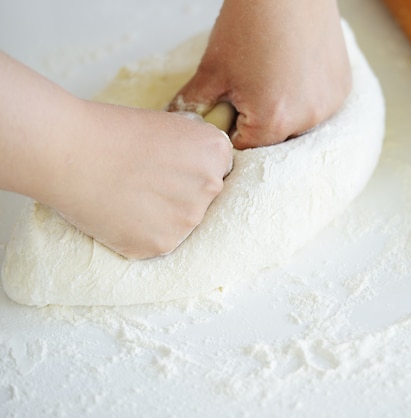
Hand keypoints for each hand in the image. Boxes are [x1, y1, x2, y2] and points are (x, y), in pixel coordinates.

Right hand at [49, 102, 232, 258]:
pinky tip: (121, 213)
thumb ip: (193, 149)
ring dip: (162, 216)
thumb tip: (200, 165)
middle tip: (145, 183)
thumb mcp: (168, 125)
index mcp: (216, 152)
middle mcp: (211, 186)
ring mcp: (188, 220)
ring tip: (129, 196)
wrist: (69, 151)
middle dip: (181, 194)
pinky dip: (141, 233)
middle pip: (204, 199)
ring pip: (182, 223)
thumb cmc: (111, 131)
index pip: (219, 170)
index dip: (192, 170)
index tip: (169, 168)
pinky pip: (158, 242)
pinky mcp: (162, 244)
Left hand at [167, 0, 350, 148]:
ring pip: (298, 123)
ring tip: (272, 76)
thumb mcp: (212, 69)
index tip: (227, 110)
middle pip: (274, 138)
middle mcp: (307, 120)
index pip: (244, 148)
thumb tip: (181, 126)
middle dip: (258, 121)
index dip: (230, 131)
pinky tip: (293, 70)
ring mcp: (329, 104)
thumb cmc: (249, 24)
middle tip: (249, 87)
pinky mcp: (342, 88)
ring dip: (284, 110)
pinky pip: (318, 105)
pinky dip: (305, 95)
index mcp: (273, 122)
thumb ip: (193, 107)